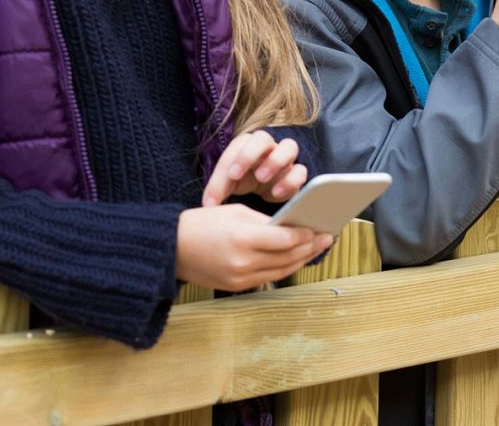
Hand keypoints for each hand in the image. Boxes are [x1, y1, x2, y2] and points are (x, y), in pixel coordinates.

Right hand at [175, 204, 333, 291]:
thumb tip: (293, 227)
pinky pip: (268, 278)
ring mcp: (239, 278)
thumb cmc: (203, 224)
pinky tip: (295, 259)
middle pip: (287, 257)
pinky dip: (284, 268)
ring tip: (315, 249)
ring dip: (302, 260)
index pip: (285, 240)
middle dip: (310, 247)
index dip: (306, 235)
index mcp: (243, 238)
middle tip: (327, 238)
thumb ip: (265, 221)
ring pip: (281, 270)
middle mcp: (243, 261)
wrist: (171, 248)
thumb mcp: (236, 213)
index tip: (319, 229)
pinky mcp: (236, 287)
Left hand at [201, 131, 307, 207]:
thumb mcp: (229, 184)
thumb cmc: (244, 181)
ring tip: (263, 180)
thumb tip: (207, 205)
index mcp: (246, 144)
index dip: (236, 158)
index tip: (232, 176)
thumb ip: (218, 190)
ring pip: (289, 146)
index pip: (240, 144)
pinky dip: (291, 180)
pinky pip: (300, 170)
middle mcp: (267, 147)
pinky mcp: (297, 173)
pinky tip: (277, 193)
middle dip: (251, 155)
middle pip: (263, 137)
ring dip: (276, 162)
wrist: (264, 190)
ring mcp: (285, 158)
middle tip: (242, 174)